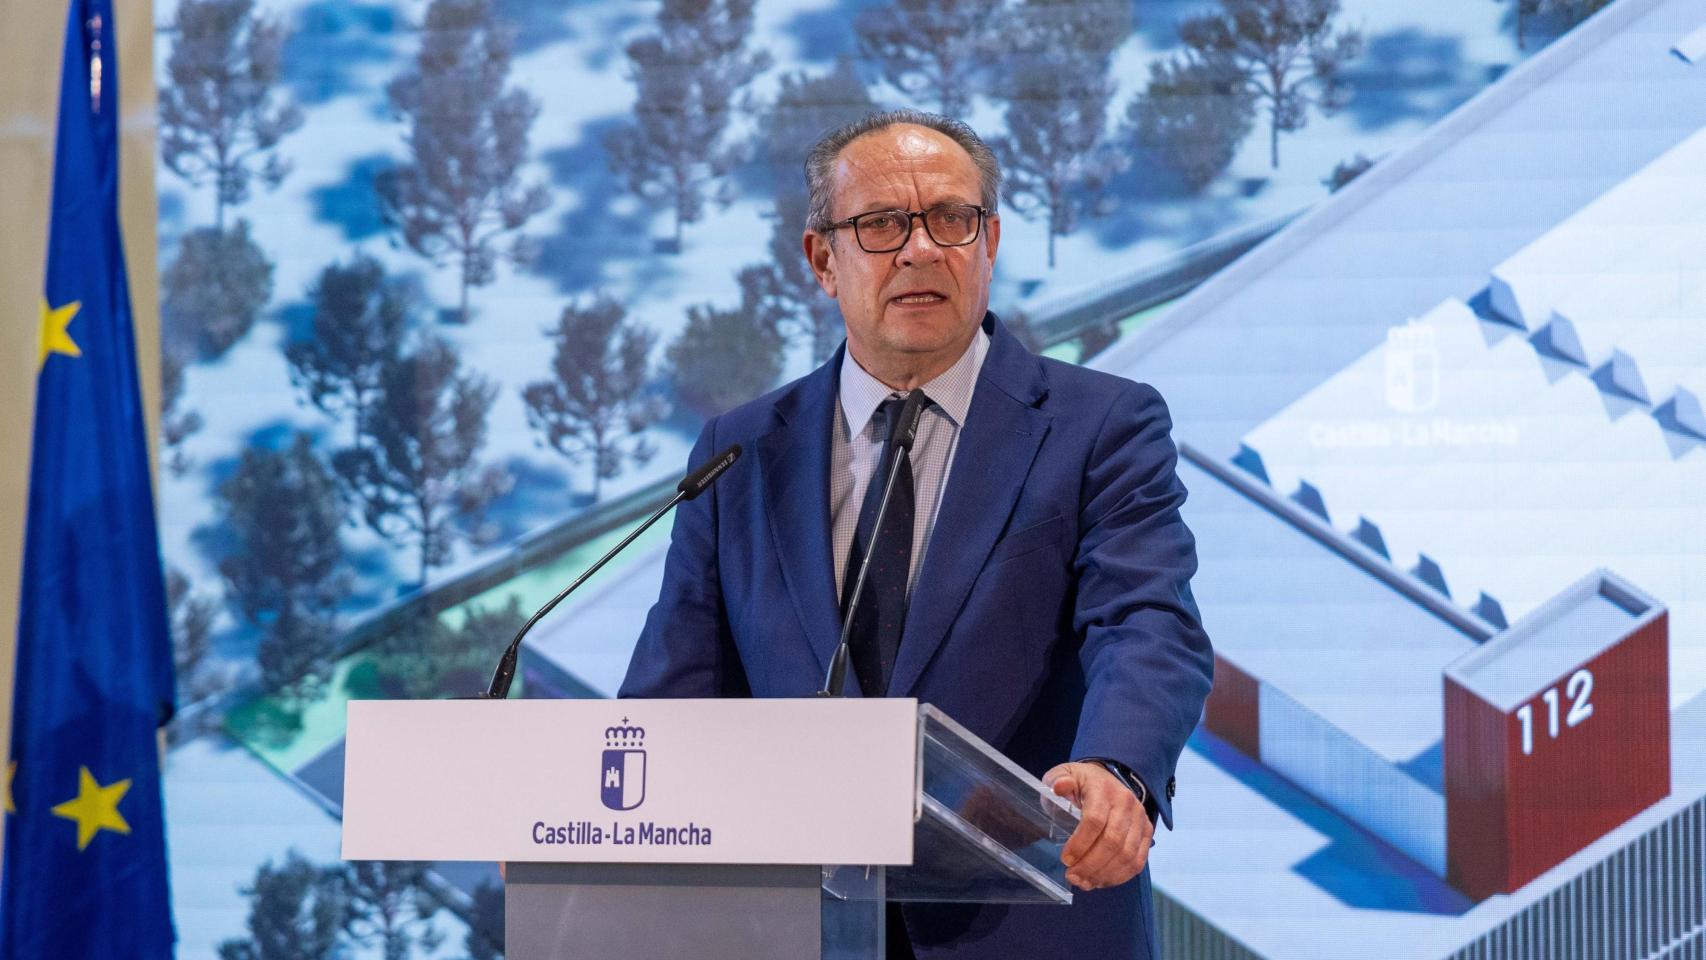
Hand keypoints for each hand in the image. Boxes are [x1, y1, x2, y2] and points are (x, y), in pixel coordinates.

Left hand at [1043, 761, 1152, 891]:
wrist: (1106, 780)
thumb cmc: (1081, 783)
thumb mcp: (1064, 774)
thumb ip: (1058, 780)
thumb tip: (1059, 787)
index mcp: (1103, 789)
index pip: (1095, 820)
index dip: (1080, 844)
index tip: (1065, 859)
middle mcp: (1126, 803)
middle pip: (1113, 841)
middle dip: (1090, 865)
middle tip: (1072, 877)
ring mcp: (1140, 819)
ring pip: (1127, 855)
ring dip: (1104, 874)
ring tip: (1083, 882)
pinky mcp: (1146, 832)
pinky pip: (1137, 861)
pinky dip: (1119, 876)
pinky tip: (1100, 880)